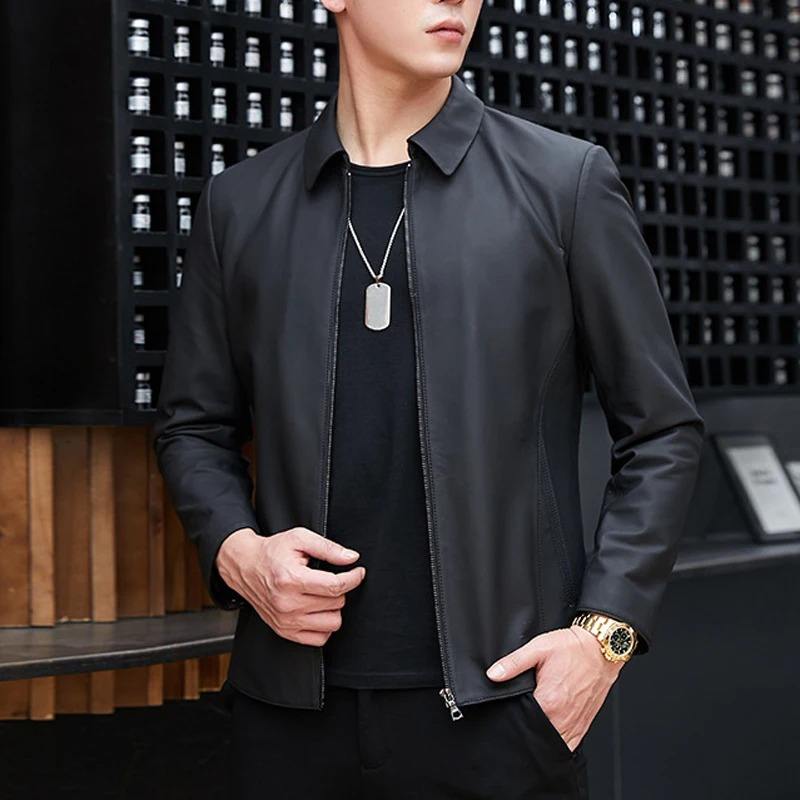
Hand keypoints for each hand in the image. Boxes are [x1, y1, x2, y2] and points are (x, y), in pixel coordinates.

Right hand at [216, 526, 365, 645]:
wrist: (246, 566)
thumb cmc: (272, 552)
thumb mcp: (300, 538)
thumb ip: (328, 547)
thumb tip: (351, 558)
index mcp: (291, 580)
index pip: (335, 586)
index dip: (353, 578)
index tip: (358, 572)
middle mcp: (288, 604)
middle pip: (336, 603)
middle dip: (340, 589)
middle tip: (330, 578)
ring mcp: (285, 621)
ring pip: (332, 623)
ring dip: (334, 608)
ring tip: (324, 594)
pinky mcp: (284, 631)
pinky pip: (319, 638)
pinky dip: (325, 625)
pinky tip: (319, 610)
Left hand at [485, 626, 624, 751]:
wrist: (602, 649)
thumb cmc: (573, 648)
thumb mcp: (539, 648)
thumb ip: (514, 663)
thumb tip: (493, 675)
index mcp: (549, 700)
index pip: (523, 721)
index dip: (511, 719)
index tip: (505, 714)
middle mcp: (562, 717)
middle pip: (536, 735)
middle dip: (525, 730)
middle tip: (518, 719)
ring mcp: (575, 724)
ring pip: (553, 743)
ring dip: (541, 738)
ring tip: (531, 726)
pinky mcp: (583, 724)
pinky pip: (569, 744)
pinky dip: (558, 742)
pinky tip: (549, 733)